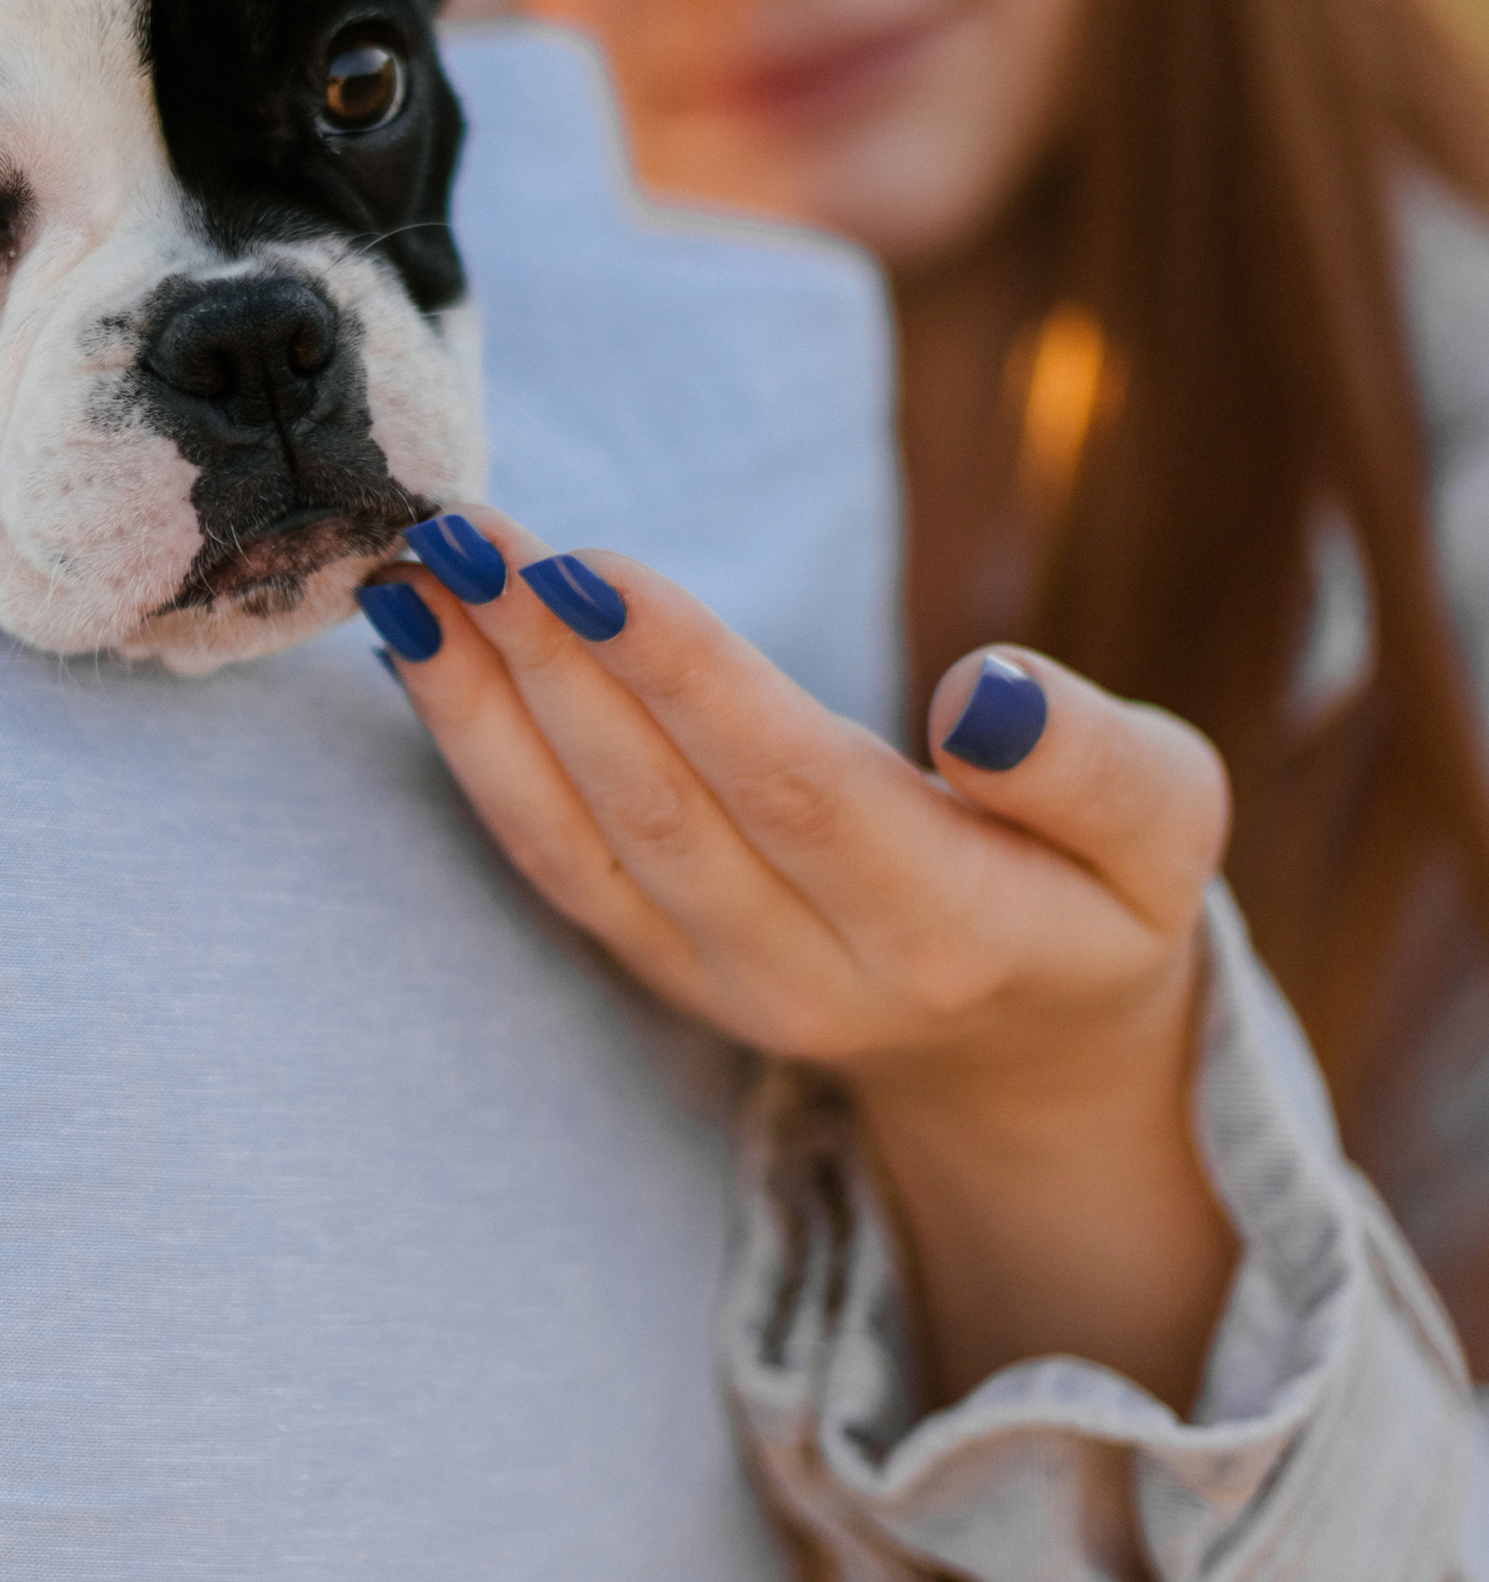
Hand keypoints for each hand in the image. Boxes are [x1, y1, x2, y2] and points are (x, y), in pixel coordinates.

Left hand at [367, 509, 1237, 1410]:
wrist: (1037, 1053)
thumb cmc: (1103, 893)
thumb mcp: (1167, 824)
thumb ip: (1091, 763)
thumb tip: (982, 696)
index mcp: (953, 933)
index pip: (794, 787)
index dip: (683, 675)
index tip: (588, 560)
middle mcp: (817, 979)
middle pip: (658, 808)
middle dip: (547, 659)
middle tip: (465, 528)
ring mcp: (722, 989)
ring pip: (577, 845)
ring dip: (482, 703)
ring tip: (413, 577)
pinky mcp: (661, 973)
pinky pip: (550, 865)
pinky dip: (476, 754)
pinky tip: (422, 651)